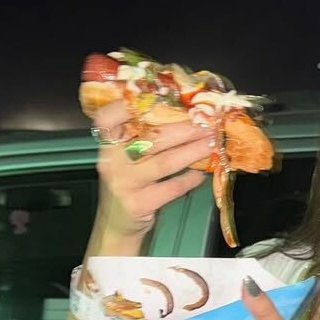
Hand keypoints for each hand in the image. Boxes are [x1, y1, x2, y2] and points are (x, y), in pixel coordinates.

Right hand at [90, 97, 216, 237]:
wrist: (116, 224)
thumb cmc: (127, 183)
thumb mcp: (124, 158)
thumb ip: (141, 136)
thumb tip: (183, 112)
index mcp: (107, 144)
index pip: (107, 119)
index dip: (127, 106)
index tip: (157, 95)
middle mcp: (112, 161)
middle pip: (150, 138)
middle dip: (184, 128)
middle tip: (208, 121)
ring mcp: (124, 183)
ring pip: (164, 162)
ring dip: (193, 151)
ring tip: (212, 142)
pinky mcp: (139, 204)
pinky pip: (171, 188)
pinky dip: (189, 180)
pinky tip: (202, 173)